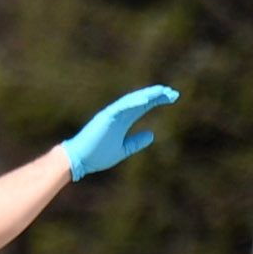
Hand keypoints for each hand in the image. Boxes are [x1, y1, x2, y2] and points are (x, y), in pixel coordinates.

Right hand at [61, 85, 178, 180]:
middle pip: (141, 99)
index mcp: (124, 121)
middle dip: (157, 95)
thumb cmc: (97, 156)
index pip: (144, 106)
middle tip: (173, 93)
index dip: (158, 100)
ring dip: (148, 95)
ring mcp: (112, 114)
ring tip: (163, 92)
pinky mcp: (105, 117)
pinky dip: (134, 102)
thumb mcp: (122, 150)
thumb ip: (136, 142)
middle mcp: (119, 114)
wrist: (79, 161)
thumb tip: (152, 135)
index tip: (173, 97)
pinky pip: (122, 106)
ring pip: (133, 100)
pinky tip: (147, 100)